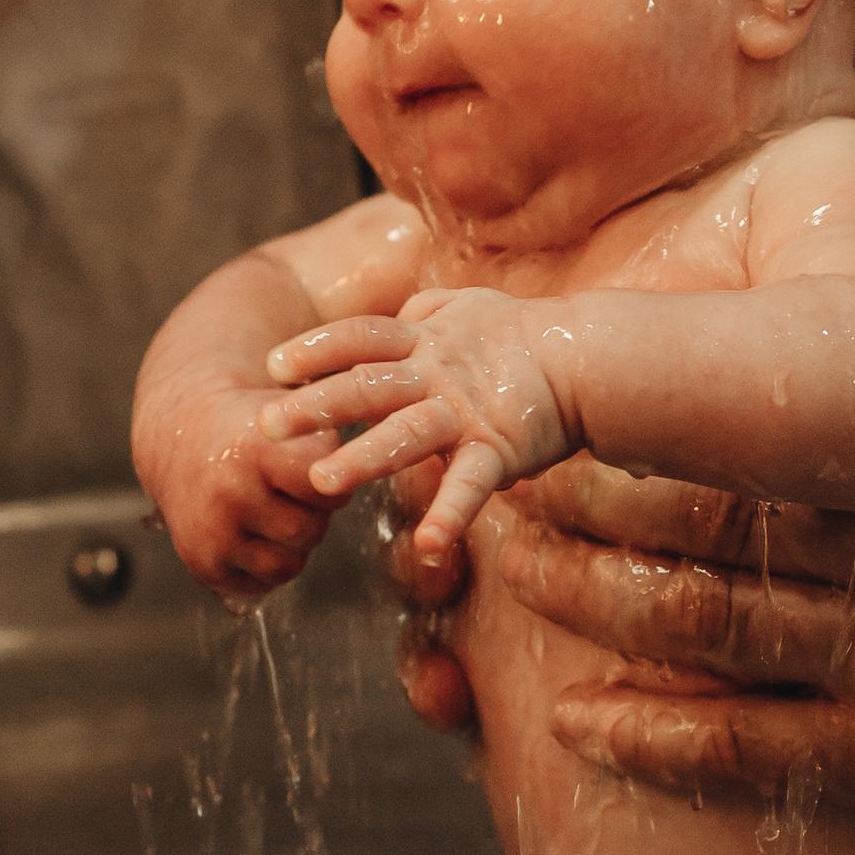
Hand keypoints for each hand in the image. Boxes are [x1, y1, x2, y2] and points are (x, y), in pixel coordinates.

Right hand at [130, 357, 336, 598]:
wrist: (182, 433)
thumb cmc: (255, 426)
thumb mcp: (297, 415)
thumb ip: (337, 450)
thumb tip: (376, 482)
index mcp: (257, 450)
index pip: (328, 491)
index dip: (329, 481)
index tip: (311, 467)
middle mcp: (229, 494)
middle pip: (309, 532)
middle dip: (310, 514)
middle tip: (285, 489)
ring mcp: (212, 533)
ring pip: (288, 566)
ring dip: (290, 543)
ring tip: (268, 507)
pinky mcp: (203, 564)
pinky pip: (261, 584)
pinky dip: (264, 563)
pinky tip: (250, 528)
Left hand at [266, 291, 580, 573]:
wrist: (589, 357)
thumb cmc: (528, 334)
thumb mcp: (472, 308)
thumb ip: (430, 308)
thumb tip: (405, 308)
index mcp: (426, 340)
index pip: (360, 338)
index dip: (316, 349)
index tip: (274, 365)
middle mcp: (437, 373)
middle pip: (367, 385)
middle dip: (314, 406)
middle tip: (265, 426)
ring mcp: (465, 412)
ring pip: (405, 435)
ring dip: (362, 459)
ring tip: (321, 483)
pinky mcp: (497, 449)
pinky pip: (470, 486)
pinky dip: (451, 515)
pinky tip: (429, 547)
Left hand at [480, 101, 854, 848]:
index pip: (752, 423)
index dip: (636, 413)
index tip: (558, 385)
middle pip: (705, 528)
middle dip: (582, 509)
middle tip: (494, 483)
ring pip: (708, 634)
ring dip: (591, 609)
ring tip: (508, 572)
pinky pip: (750, 754)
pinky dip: (654, 739)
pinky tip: (578, 721)